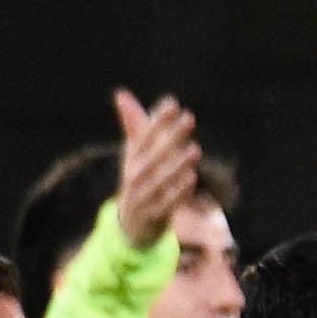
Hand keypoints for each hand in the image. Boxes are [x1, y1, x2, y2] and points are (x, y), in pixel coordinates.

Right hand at [112, 88, 202, 246]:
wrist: (131, 224)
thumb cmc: (139, 180)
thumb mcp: (134, 154)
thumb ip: (134, 125)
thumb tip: (121, 93)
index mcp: (131, 158)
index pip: (143, 135)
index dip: (157, 120)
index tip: (172, 103)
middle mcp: (135, 176)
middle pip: (153, 155)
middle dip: (171, 136)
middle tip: (189, 119)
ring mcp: (142, 197)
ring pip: (160, 179)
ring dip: (178, 164)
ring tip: (195, 149)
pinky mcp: (153, 216)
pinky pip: (166, 203)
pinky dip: (178, 192)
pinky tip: (191, 178)